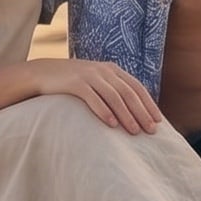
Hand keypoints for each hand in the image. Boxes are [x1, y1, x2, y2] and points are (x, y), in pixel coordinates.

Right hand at [30, 58, 162, 133]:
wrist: (43, 73)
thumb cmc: (73, 82)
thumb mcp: (96, 81)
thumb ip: (113, 90)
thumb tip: (134, 112)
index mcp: (112, 69)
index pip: (137, 87)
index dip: (149, 104)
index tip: (158, 121)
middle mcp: (103, 70)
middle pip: (129, 93)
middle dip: (142, 113)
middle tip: (150, 131)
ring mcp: (89, 75)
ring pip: (114, 96)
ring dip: (126, 115)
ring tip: (134, 131)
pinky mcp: (75, 83)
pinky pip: (93, 98)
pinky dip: (104, 111)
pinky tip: (111, 124)